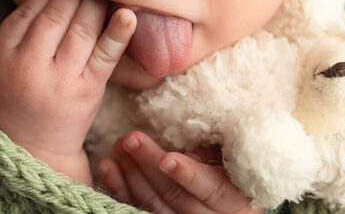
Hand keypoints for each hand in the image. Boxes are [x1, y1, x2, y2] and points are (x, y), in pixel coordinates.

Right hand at [0, 0, 135, 182]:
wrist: (31, 150)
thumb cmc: (16, 100)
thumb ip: (16, 34)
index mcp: (1, 56)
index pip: (30, 9)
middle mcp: (29, 65)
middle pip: (57, 13)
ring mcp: (60, 78)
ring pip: (82, 27)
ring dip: (95, 5)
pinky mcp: (87, 90)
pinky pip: (105, 55)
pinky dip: (118, 33)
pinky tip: (129, 16)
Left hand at [97, 131, 264, 213]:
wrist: (230, 182)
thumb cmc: (235, 155)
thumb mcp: (234, 148)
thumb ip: (220, 146)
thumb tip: (195, 137)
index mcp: (236, 199)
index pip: (212, 190)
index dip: (189, 175)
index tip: (167, 158)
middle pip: (177, 197)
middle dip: (150, 166)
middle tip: (131, 138)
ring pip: (155, 206)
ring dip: (132, 176)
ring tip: (118, 147)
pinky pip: (137, 210)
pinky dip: (121, 189)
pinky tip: (108, 168)